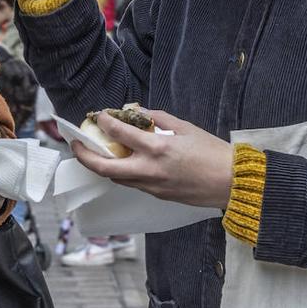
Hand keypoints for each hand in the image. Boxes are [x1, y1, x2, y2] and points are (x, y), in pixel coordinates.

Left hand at [72, 109, 233, 209]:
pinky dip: (122, 172)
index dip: (104, 122)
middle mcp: (148, 170)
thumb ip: (158, 119)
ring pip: (116, 178)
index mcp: (156, 148)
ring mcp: (152, 186)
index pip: (119, 133)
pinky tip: (123, 162)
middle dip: (84, 155)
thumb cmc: (212, 152)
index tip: (99, 116)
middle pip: (104, 167)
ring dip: (102, 165)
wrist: (231, 183)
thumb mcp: (185, 127)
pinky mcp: (158, 195)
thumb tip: (140, 112)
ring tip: (97, 152)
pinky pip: (132, 184)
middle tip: (75, 144)